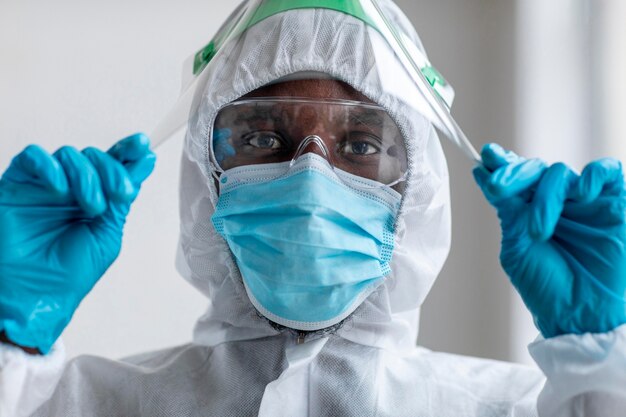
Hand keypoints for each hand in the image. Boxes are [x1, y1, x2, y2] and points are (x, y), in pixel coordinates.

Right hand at [0, 133, 155, 353]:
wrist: (34, 295)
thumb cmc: (68, 274)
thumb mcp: (107, 233)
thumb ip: (122, 198)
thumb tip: (144, 162)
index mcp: (95, 199)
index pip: (112, 166)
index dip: (128, 151)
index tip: (142, 144)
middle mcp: (70, 190)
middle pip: (94, 157)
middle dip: (112, 172)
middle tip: (119, 194)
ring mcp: (44, 186)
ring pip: (69, 155)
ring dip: (87, 176)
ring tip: (92, 206)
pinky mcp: (16, 186)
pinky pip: (32, 158)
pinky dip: (50, 167)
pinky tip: (60, 190)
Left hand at [473, 143, 625, 337]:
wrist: (581, 315)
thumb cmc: (547, 287)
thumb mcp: (517, 248)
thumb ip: (508, 210)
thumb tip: (483, 173)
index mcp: (528, 211)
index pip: (515, 178)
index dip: (501, 164)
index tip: (487, 156)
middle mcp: (555, 202)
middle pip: (534, 169)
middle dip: (513, 174)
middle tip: (497, 187)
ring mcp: (584, 202)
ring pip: (561, 173)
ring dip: (545, 197)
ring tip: (538, 231)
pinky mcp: (614, 204)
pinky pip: (607, 172)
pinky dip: (593, 175)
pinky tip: (581, 193)